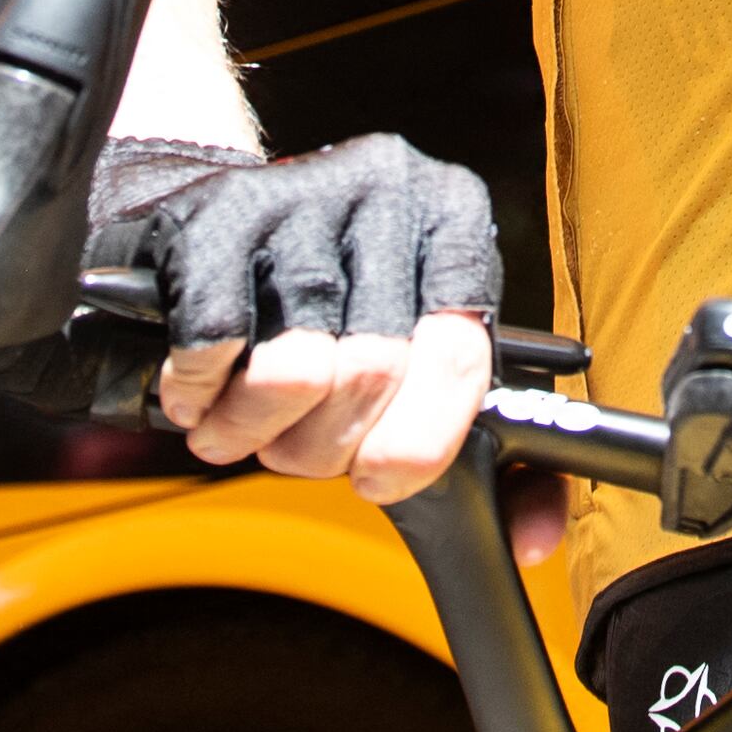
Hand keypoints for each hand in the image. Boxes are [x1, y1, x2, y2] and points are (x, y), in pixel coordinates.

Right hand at [108, 135, 505, 503]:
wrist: (218, 220)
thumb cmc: (339, 303)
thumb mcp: (422, 350)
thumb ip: (501, 452)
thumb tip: (532, 539)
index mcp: (456, 224)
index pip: (461, 353)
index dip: (421, 439)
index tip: (380, 478)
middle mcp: (389, 192)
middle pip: (374, 371)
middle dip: (326, 446)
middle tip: (298, 455)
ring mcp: (301, 194)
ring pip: (293, 367)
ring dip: (256, 431)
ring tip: (239, 433)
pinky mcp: (218, 214)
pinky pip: (215, 341)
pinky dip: (201, 394)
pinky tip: (199, 397)